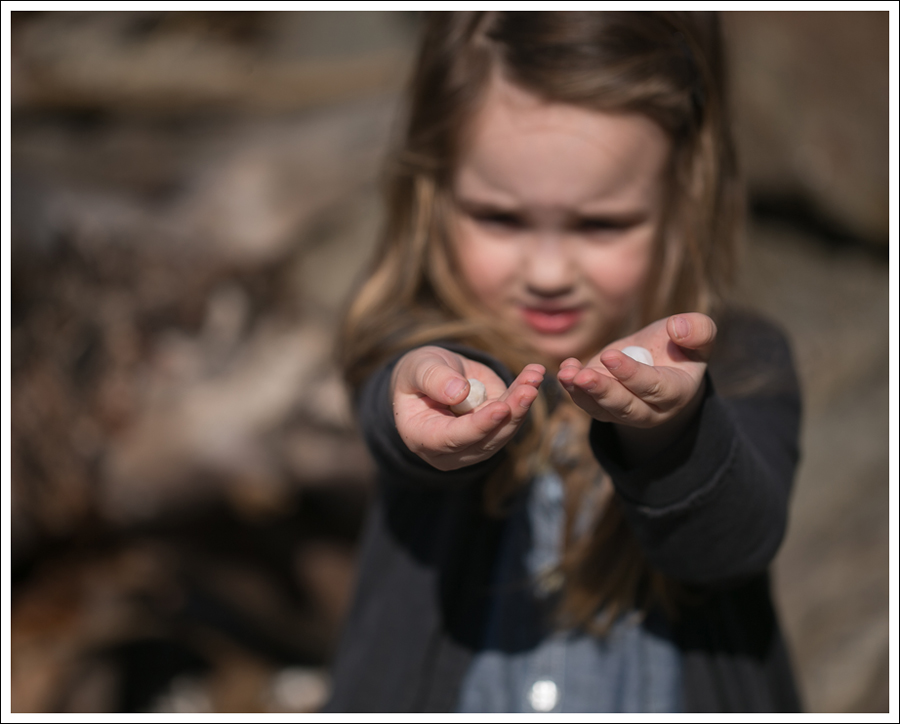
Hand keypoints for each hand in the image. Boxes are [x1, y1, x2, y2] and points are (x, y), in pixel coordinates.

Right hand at [391, 346, 544, 470]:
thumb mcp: (418, 368)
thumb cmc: (419, 373)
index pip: (452, 439)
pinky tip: (534, 374)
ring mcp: (475, 444)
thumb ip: (433, 379)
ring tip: (534, 376)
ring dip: (522, 404)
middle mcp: (450, 450)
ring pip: (504, 431)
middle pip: (486, 440)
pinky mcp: (494, 431)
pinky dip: (523, 396)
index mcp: (422, 437)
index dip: (478, 426)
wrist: (434, 376)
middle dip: (510, 415)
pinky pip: (512, 417)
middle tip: (528, 390)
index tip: (500, 408)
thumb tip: (459, 393)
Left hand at [557, 313, 715, 434]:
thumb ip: (698, 330)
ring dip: (582, 393)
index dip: (632, 375)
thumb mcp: (699, 334)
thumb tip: (677, 328)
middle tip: (583, 376)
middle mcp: (651, 410)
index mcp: (677, 392)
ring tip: (566, 374)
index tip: (610, 356)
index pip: (654, 388)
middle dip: (603, 392)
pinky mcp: (604, 406)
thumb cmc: (680, 345)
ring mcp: (624, 412)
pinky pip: (587, 404)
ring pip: (602, 410)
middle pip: (625, 407)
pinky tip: (565, 369)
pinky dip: (572, 389)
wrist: (661, 361)